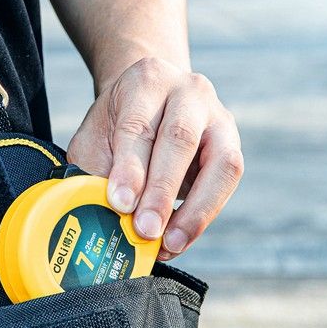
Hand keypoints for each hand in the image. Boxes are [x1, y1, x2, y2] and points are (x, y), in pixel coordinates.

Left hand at [67, 57, 243, 259]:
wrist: (149, 102)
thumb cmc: (116, 127)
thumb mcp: (94, 140)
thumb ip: (94, 172)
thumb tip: (102, 218)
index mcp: (146, 83)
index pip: (138, 126)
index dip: (130, 169)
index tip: (120, 203)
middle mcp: (188, 92)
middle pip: (180, 140)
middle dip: (161, 192)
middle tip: (145, 231)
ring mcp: (218, 118)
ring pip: (219, 163)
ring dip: (195, 211)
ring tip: (169, 244)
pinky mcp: (232, 146)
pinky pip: (226, 183)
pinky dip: (202, 216)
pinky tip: (178, 240)